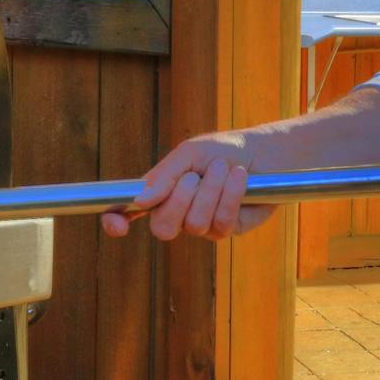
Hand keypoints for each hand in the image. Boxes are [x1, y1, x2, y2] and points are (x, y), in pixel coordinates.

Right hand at [105, 130, 262, 239]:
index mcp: (160, 191)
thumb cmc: (222, 150)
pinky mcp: (227, 230)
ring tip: (223, 168)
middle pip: (162, 228)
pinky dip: (231, 195)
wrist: (262, 152)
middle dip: (179, 201)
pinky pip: (221, 223)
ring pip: (194, 224)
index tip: (117, 224)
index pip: (128, 211)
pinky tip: (240, 178)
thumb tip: (140, 200)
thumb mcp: (190, 153)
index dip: (116, 221)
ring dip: (211, 190)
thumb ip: (164, 176)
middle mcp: (178, 213)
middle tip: (194, 177)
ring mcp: (202, 225)